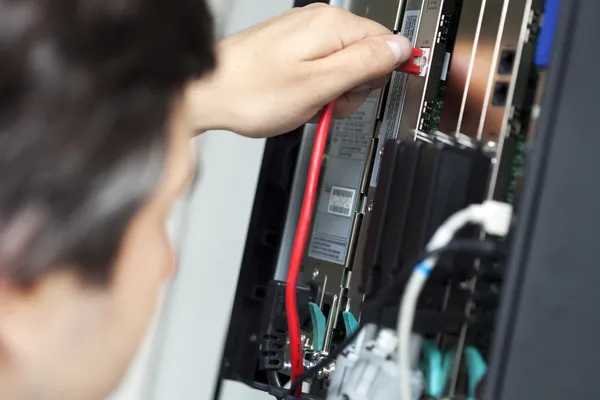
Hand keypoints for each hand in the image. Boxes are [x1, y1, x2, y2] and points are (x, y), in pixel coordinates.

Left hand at [186, 4, 411, 137]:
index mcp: (331, 26)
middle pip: (364, 58)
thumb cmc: (251, 92)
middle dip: (348, 89)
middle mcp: (318, 22)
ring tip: (305, 103)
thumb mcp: (319, 86)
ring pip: (341, 68)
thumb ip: (364, 65)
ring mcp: (303, 34)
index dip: (375, 77)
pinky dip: (312, 90)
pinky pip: (319, 71)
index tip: (354, 94)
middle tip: (323, 102)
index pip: (385, 44)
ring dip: (329, 94)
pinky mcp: (291, 48)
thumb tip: (400, 48)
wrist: (207, 93)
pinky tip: (295, 99)